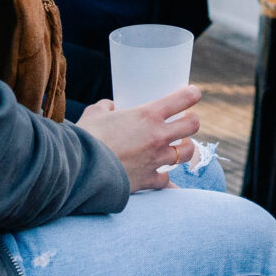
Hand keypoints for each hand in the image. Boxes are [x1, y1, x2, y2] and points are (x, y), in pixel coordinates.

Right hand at [78, 86, 201, 191]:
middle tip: (186, 121)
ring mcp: (156, 159)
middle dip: (192, 122)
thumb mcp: (94, 114)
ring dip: (185, 149)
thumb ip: (105, 107)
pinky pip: (167, 181)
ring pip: (186, 153)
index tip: (193, 94)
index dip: (192, 95)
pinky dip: (167, 180)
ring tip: (179, 147)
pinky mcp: (149, 180)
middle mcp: (158, 136)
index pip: (182, 99)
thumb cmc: (86, 137)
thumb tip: (109, 107)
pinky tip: (165, 179)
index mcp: (148, 115)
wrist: (81, 169)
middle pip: (192, 126)